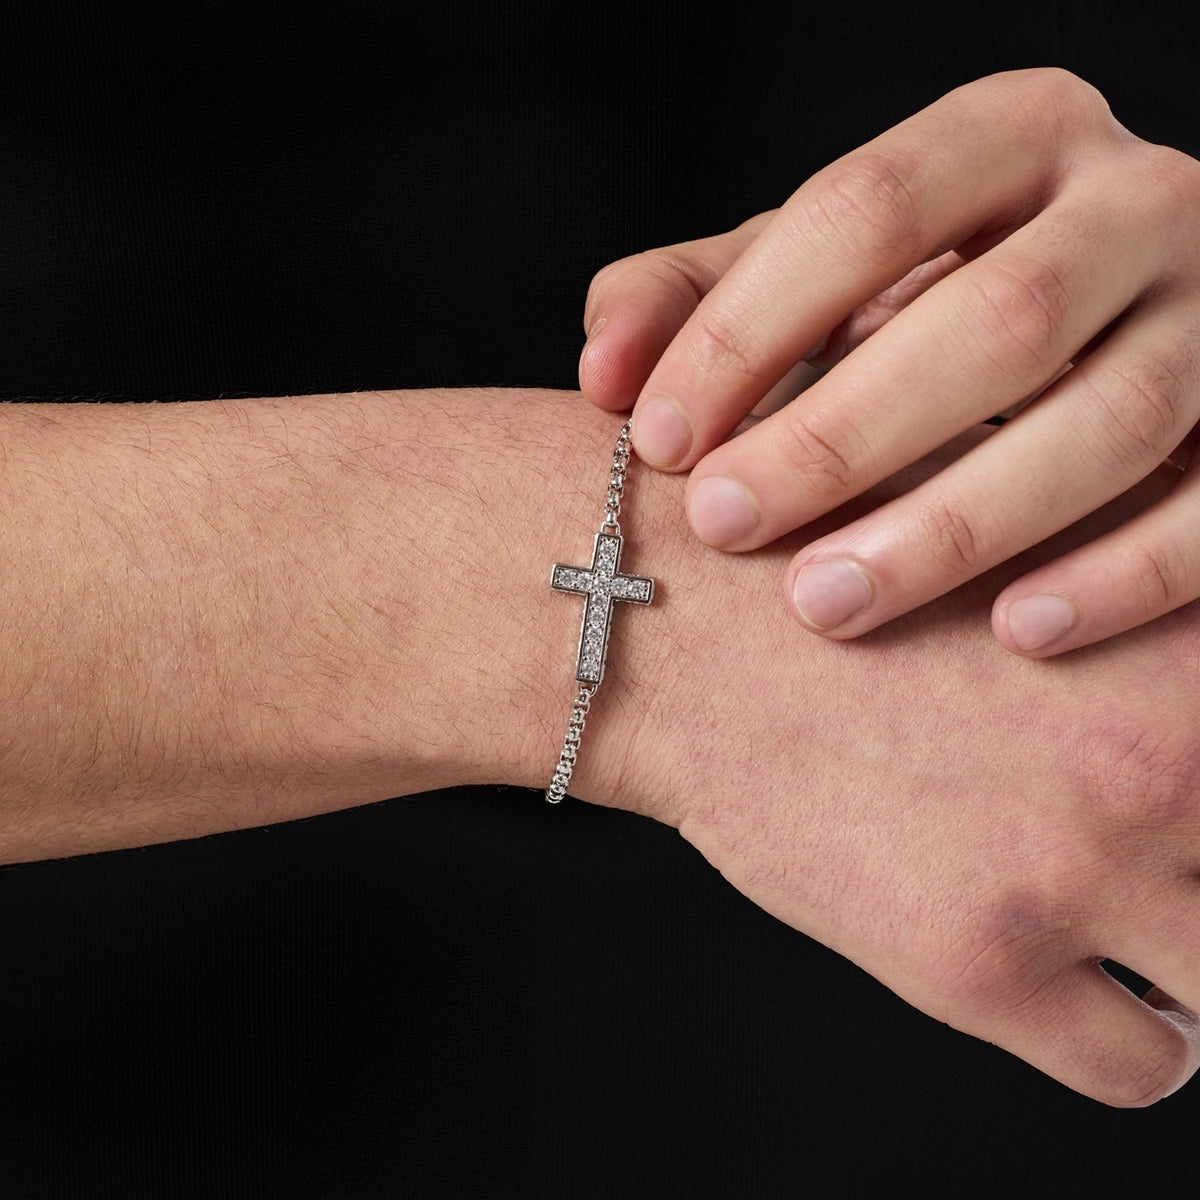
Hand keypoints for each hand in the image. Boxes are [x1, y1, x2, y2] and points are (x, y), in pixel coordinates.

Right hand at [567, 419, 1199, 1106]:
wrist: (688, 635)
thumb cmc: (832, 565)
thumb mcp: (1018, 529)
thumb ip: (1137, 593)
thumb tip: (1179, 652)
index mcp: (1184, 646)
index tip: (1191, 789)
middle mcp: (1162, 768)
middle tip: (1163, 849)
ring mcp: (1077, 875)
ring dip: (1192, 959)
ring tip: (1134, 922)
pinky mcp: (982, 966)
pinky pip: (1141, 1064)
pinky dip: (1134, 1038)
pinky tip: (1076, 980)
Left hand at [579, 68, 1199, 657]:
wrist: (1128, 315)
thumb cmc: (933, 297)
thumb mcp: (823, 270)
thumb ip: (702, 297)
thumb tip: (600, 372)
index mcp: (1011, 138)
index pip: (865, 209)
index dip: (748, 327)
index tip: (654, 437)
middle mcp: (1136, 202)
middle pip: (992, 319)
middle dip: (840, 434)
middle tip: (724, 523)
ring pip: (1103, 422)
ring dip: (953, 526)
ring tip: (825, 604)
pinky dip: (1118, 575)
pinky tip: (1014, 633)